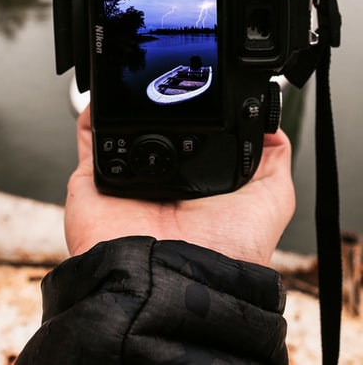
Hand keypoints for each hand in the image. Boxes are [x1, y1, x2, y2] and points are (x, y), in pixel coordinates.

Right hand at [65, 106, 294, 265]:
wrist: (171, 280)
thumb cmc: (221, 252)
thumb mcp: (268, 202)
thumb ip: (273, 163)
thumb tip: (272, 128)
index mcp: (197, 186)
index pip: (196, 140)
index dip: (199, 116)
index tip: (202, 92)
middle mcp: (161, 184)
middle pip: (157, 133)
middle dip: (160, 108)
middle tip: (166, 86)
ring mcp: (127, 182)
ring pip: (122, 131)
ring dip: (127, 106)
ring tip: (136, 84)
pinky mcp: (95, 182)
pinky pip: (90, 138)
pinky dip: (94, 115)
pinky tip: (105, 98)